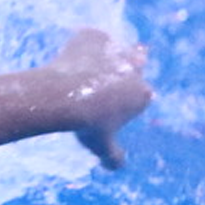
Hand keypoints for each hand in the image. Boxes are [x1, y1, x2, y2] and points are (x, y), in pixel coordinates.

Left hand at [45, 28, 151, 169]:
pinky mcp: (95, 37)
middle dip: (131, 63)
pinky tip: (70, 52)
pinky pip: (90, 36)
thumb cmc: (84, 124)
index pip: (142, 91)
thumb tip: (116, 167)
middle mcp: (134, 68)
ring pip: (116, 46)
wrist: (63, 96)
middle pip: (139, 59)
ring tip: (88, 62)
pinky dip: (83, 42)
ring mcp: (115, 50)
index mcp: (142, 93)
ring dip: (106, 53)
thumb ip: (112, 156)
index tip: (112, 100)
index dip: (127, 95)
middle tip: (113, 71)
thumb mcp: (100, 145)